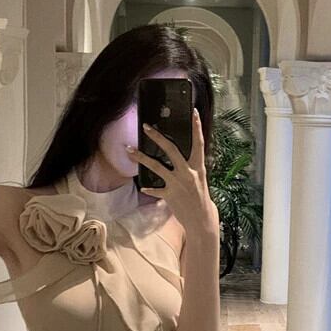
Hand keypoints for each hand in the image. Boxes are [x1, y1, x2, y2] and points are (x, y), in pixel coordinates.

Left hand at [126, 108, 218, 234]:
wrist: (201, 218)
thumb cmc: (200, 197)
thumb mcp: (199, 179)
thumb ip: (190, 167)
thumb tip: (179, 156)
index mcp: (198, 167)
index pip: (198, 143)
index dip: (197, 127)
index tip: (194, 112)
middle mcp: (187, 172)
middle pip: (171, 149)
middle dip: (157, 137)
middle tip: (145, 127)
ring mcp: (177, 183)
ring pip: (156, 166)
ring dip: (141, 158)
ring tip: (129, 150)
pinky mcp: (169, 195)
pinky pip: (155, 190)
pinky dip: (149, 188)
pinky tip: (142, 187)